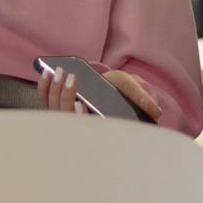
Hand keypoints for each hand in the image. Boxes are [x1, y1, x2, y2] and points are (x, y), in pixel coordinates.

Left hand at [36, 66, 161, 121]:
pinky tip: (46, 73)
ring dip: (54, 90)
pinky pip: (45, 100)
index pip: (83, 130)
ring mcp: (65, 117)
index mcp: (95, 127)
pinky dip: (44, 87)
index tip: (80, 103)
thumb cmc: (122, 94)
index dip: (79, 118)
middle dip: (65, 97)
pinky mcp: (56, 106)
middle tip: (71, 78)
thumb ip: (144, 101)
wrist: (110, 90)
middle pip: (65, 117)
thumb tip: (157, 113)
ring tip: (60, 72)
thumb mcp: (134, 94)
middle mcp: (77, 126)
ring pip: (53, 109)